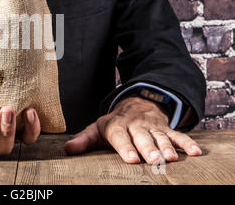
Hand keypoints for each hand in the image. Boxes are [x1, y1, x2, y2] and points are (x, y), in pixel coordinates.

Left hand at [64, 96, 201, 163]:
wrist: (135, 104)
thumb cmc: (114, 123)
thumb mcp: (97, 129)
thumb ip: (84, 140)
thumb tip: (67, 150)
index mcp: (117, 126)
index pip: (120, 136)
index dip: (125, 147)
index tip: (131, 158)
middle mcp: (135, 126)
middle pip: (142, 138)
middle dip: (148, 148)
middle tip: (153, 160)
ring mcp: (152, 127)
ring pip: (160, 137)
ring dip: (167, 147)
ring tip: (171, 158)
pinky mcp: (166, 128)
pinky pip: (178, 135)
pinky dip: (187, 143)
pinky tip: (195, 153)